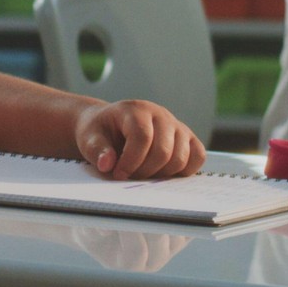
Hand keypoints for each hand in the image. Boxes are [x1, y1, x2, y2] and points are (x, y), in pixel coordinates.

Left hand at [75, 100, 204, 178]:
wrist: (109, 125)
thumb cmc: (100, 132)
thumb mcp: (90, 138)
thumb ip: (97, 150)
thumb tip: (107, 164)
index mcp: (136, 110)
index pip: (142, 137)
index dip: (131, 161)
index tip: (118, 174)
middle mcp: (161, 115)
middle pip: (164, 151)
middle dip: (145, 171)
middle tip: (129, 176)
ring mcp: (177, 125)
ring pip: (182, 157)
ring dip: (162, 174)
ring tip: (142, 174)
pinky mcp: (187, 138)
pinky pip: (198, 156)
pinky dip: (184, 170)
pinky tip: (163, 173)